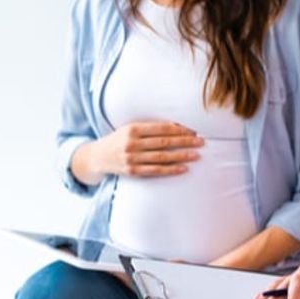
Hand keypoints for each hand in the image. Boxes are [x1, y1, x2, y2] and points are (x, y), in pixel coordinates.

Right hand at [71, 122, 202, 184]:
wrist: (98, 156)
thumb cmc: (120, 139)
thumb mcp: (131, 128)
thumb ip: (151, 128)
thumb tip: (178, 127)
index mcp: (133, 128)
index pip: (162, 129)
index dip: (179, 130)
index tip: (194, 131)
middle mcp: (132, 143)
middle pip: (164, 142)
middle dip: (185, 142)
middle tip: (201, 142)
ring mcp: (132, 158)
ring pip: (162, 157)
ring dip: (182, 156)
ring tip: (197, 155)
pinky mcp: (132, 171)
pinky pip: (156, 171)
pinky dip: (171, 170)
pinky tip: (184, 168)